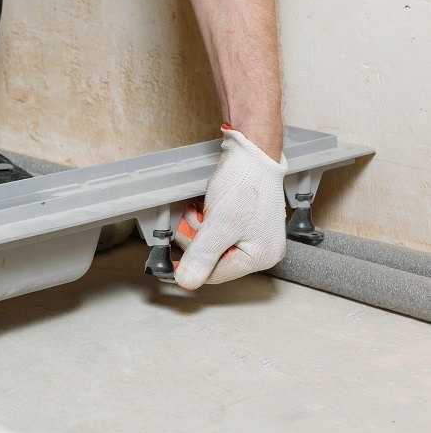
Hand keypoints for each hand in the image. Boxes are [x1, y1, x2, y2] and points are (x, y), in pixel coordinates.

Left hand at [173, 125, 286, 288]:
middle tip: (192, 220)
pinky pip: (218, 229)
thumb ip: (201, 256)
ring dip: (200, 228)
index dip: (190, 264)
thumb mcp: (218, 225)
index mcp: (261, 256)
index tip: (170, 259)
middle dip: (197, 240)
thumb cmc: (244, 183)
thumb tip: (186, 282)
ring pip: (213, 243)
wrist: (252, 150)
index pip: (215, 274)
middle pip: (214, 258)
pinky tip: (205, 206)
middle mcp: (262, 248)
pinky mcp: (246, 220)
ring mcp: (255, 234)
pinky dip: (207, 219)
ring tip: (200, 209)